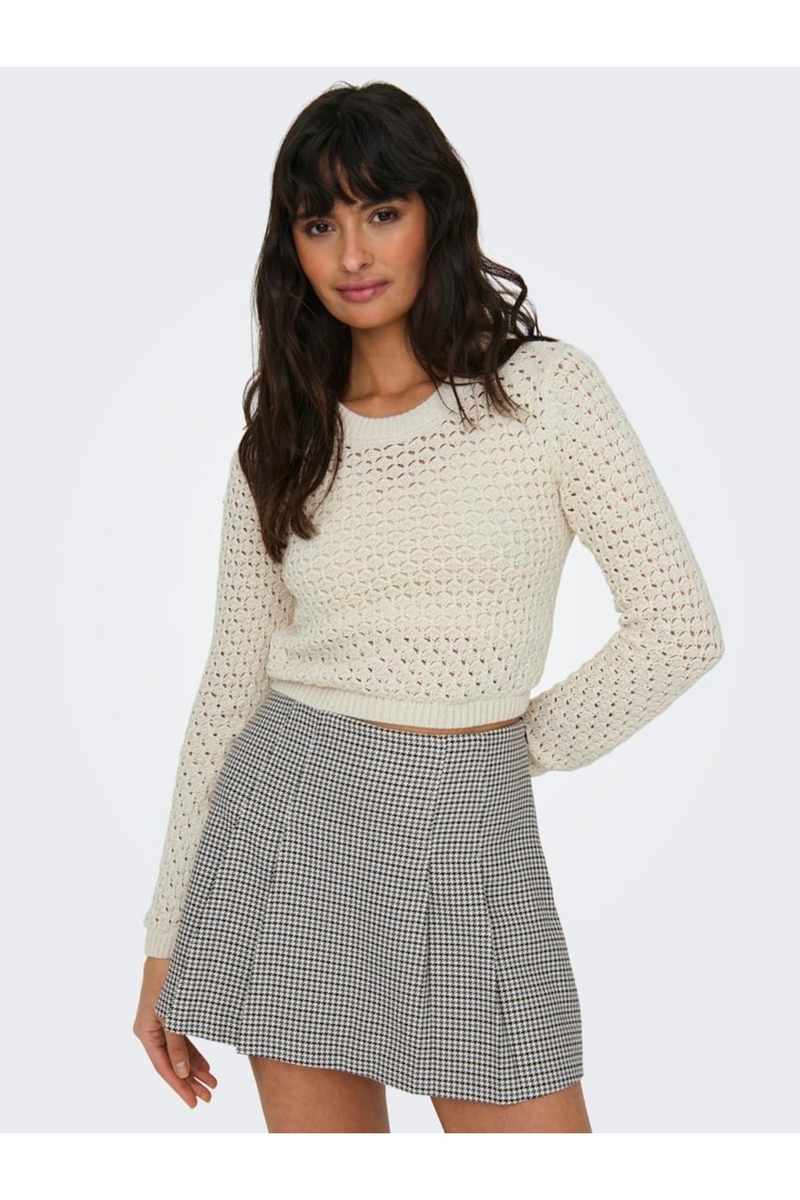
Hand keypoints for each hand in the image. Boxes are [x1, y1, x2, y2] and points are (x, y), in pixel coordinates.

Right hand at [133, 956, 217, 1108]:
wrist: (169, 949)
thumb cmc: (169, 978)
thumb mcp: (174, 1014)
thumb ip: (177, 1045)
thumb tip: (182, 1074)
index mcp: (145, 1032)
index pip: (163, 1067)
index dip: (179, 1087)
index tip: (194, 1103)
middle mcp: (151, 1030)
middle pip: (172, 1063)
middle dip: (191, 1082)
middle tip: (209, 1097)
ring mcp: (161, 1023)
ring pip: (179, 1053)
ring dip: (195, 1069)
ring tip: (213, 1084)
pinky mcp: (172, 1015)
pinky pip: (182, 1040)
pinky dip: (194, 1053)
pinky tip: (206, 1065)